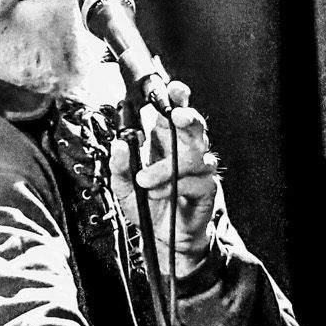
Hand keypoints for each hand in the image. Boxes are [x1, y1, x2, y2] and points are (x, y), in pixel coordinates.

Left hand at [109, 80, 221, 276]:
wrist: (161, 238)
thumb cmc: (147, 205)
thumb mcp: (123, 187)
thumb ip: (119, 166)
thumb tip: (119, 145)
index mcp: (165, 140)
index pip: (175, 111)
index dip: (177, 97)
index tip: (173, 88)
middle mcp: (185, 150)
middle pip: (195, 125)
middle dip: (187, 116)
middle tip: (175, 116)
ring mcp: (199, 169)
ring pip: (195, 155)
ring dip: (166, 167)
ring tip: (145, 181)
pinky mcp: (207, 189)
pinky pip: (197, 180)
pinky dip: (175, 184)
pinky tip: (158, 192)